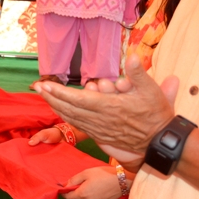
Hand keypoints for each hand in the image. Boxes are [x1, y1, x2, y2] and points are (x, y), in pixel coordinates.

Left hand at [34, 55, 178, 160]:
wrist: (161, 142)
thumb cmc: (157, 115)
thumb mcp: (153, 91)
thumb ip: (139, 73)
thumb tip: (133, 56)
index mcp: (110, 107)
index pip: (79, 99)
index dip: (60, 93)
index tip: (45, 85)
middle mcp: (101, 120)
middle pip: (69, 109)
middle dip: (51, 98)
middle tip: (37, 87)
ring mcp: (99, 129)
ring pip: (72, 118)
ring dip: (56, 106)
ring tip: (44, 96)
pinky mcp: (101, 135)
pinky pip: (78, 125)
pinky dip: (66, 117)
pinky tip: (59, 110)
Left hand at [62, 166, 122, 198]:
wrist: (122, 181)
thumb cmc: (103, 174)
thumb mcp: (86, 173)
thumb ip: (74, 180)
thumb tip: (66, 185)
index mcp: (82, 194)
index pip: (68, 198)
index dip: (65, 193)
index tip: (64, 188)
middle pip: (77, 198)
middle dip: (77, 191)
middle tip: (83, 181)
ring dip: (86, 194)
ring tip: (92, 184)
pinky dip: (93, 196)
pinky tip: (98, 188)